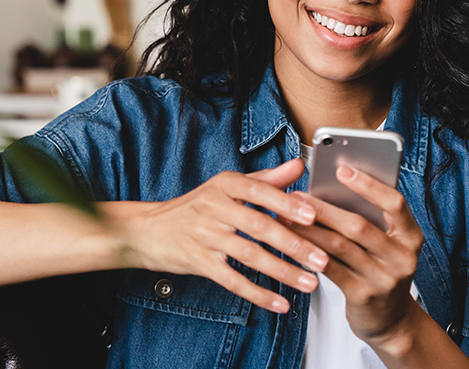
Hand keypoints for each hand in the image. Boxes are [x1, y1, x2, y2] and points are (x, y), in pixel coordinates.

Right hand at [113, 159, 329, 312]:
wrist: (147, 230)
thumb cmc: (194, 208)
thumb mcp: (226, 187)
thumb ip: (265, 179)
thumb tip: (299, 165)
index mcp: (224, 184)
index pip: (260, 191)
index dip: (287, 204)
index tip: (313, 216)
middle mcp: (214, 207)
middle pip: (259, 225)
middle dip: (294, 244)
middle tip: (321, 258)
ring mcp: (205, 235)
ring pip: (249, 255)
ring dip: (282, 271)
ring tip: (308, 283)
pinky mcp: (198, 261)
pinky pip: (232, 280)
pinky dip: (258, 293)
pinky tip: (279, 303)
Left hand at [283, 165, 425, 344]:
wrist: (391, 320)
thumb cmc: (381, 269)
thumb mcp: (387, 244)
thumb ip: (370, 219)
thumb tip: (331, 187)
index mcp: (411, 237)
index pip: (395, 204)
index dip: (368, 185)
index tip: (342, 169)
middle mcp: (402, 258)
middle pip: (359, 225)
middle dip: (323, 208)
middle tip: (296, 195)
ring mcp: (384, 279)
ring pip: (340, 246)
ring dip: (310, 229)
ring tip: (286, 217)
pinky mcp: (363, 296)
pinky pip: (330, 269)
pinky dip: (309, 253)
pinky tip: (293, 243)